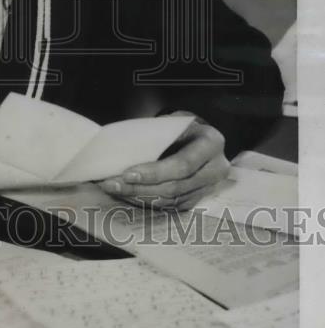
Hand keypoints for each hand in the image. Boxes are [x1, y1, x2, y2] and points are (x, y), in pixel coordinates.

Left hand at [99, 113, 229, 210]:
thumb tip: (120, 150)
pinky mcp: (198, 198)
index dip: (154, 173)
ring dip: (139, 197)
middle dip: (140, 188)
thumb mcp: (173, 122)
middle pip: (175, 187)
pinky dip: (147, 202)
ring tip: (114, 190)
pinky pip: (171, 205)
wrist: (201, 135)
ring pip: (172, 200)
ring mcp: (209, 187)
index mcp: (211, 144)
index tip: (127, 174)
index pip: (182, 165)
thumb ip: (156, 136)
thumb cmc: (183, 126)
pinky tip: (128, 195)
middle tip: (112, 184)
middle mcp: (215, 169)